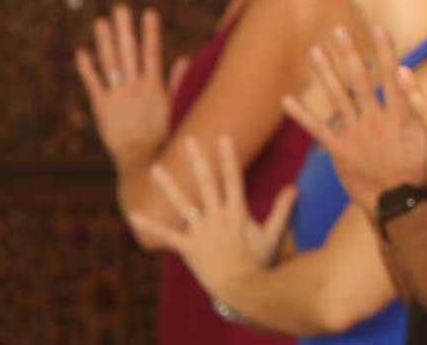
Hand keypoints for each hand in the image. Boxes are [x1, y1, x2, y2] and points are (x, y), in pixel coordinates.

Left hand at [77, 5, 189, 169]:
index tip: (149, 12)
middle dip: (125, 29)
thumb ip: (175, 82)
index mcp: (153, 87)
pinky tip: (82, 51)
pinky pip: (93, 83)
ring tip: (101, 22)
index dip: (150, 33)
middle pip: (129, 53)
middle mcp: (135, 87)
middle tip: (120, 8)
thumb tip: (183, 58)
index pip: (152, 53)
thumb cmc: (160, 135)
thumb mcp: (173, 107)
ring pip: (110, 64)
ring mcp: (117, 96)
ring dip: (105, 42)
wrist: (141, 159)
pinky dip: (87, 68)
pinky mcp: (101, 106)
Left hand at [129, 136, 299, 292]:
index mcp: (237, 213)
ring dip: (168, 185)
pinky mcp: (189, 248)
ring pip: (182, 204)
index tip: (224, 138)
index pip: (233, 179)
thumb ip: (282, 209)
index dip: (228, 158)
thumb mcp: (274, 234)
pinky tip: (132, 216)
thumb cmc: (260, 263)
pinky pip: (167, 235)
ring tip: (155, 167)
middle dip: (198, 160)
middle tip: (190, 140)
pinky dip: (150, 226)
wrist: (243, 289)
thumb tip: (294, 188)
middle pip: (207, 183)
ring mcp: (201, 232)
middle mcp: (218, 218)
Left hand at [284, 26, 426, 216]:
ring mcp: (356, 133)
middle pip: (360, 79)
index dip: (385, 50)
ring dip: (325, 72)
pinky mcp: (341, 150)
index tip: (377, 27)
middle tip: (338, 30)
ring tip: (315, 50)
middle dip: (349, 53)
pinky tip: (287, 99)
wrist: (405, 204)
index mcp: (401, 114)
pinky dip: (302, 114)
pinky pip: (317, 129)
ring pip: (337, 97)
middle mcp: (376, 118)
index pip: (393, 74)